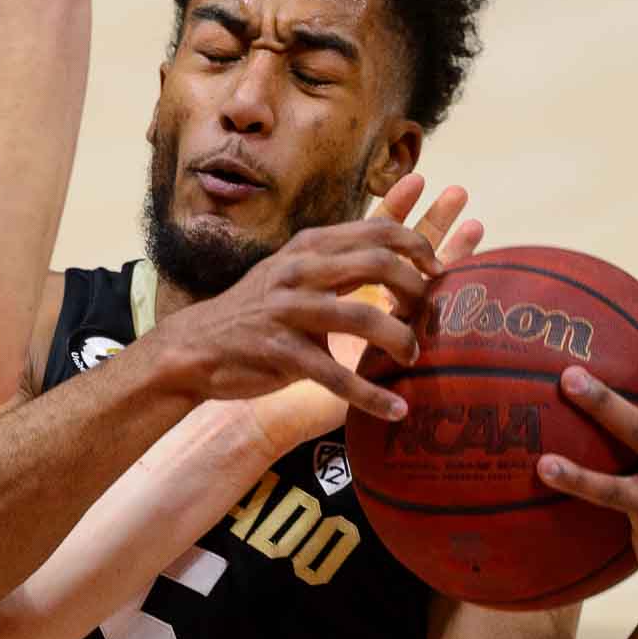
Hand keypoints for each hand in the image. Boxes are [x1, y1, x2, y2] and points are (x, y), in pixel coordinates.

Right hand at [239, 174, 484, 454]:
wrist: (196, 347)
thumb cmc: (258, 311)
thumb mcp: (296, 272)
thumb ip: (341, 262)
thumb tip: (399, 256)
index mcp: (310, 246)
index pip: (377, 228)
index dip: (419, 242)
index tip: (441, 267)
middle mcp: (300, 270)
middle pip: (378, 263)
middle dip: (417, 289)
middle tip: (430, 314)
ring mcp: (289, 310)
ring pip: (362, 316)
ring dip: (399, 340)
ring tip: (414, 358)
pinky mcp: (280, 352)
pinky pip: (335, 376)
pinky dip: (370, 395)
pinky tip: (395, 410)